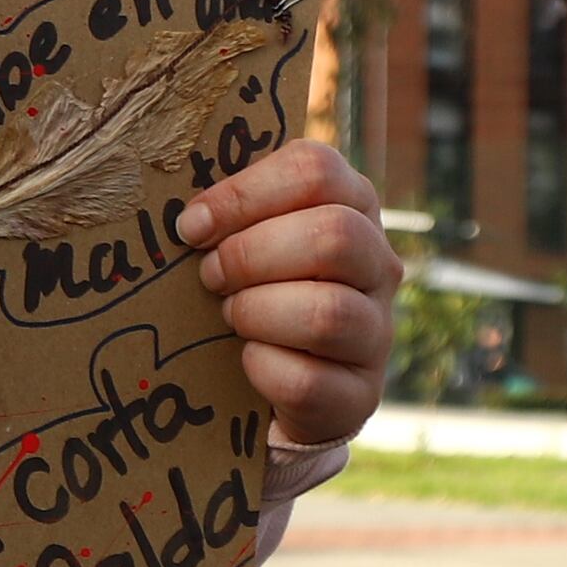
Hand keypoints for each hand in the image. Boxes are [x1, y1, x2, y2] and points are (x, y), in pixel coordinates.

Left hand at [175, 141, 398, 449]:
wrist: (280, 382)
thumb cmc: (256, 288)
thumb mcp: (251, 237)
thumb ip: (231, 211)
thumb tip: (187, 214)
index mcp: (352, 204)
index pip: (314, 170)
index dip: (243, 194)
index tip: (193, 226)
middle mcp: (379, 264)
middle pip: (332, 235)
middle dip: (250, 256)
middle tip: (209, 275)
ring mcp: (377, 332)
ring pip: (326, 312)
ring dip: (256, 312)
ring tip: (229, 316)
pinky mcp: (361, 395)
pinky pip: (307, 380)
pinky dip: (262, 369)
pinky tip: (247, 360)